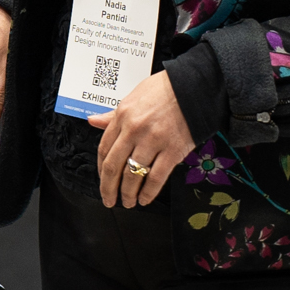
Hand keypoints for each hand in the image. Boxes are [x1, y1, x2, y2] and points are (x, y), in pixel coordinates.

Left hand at [88, 70, 196, 209]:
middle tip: (108, 200)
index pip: (104, 148)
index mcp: (123, 116)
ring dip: (128, 194)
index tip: (103, 179)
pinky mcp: (172, 150)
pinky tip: (145, 199)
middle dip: (108, 188)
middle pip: (113, 166)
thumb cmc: (166, 89)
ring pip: (132, 176)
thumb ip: (113, 114)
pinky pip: (156, 178)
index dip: (101, 169)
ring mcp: (153, 141)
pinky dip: (148, 192)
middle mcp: (134, 130)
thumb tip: (93, 121)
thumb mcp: (133, 96)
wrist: (195, 86)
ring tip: (128, 202)